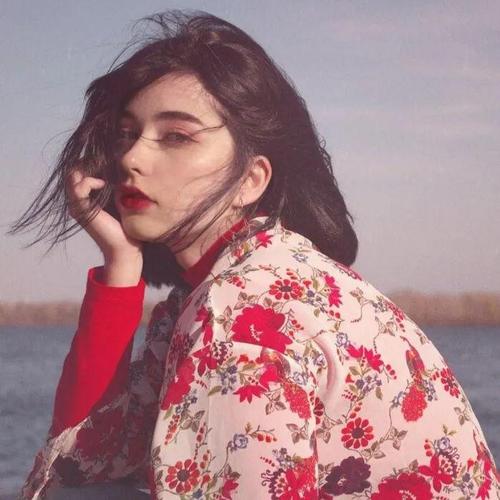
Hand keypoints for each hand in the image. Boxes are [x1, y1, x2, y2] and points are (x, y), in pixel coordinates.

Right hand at [66, 166, 143, 284]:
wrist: (126, 248)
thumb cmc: (127, 225)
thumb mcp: (121, 198)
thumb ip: (115, 184)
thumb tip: (120, 164)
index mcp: (86, 197)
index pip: (80, 169)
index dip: (91, 161)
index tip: (109, 160)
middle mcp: (78, 200)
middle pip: (74, 169)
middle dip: (89, 163)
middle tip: (106, 164)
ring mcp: (77, 205)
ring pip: (72, 175)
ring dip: (89, 170)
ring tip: (104, 175)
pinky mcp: (81, 210)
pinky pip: (78, 187)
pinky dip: (89, 181)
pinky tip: (103, 184)